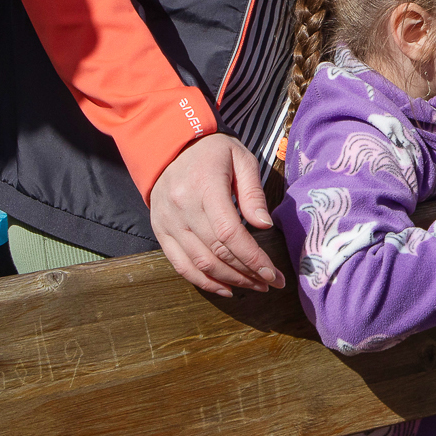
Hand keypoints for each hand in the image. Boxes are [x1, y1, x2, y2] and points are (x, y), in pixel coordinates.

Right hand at [147, 132, 285, 296]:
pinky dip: (203, 282)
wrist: (169, 147)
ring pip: (200, 264)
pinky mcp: (160, 232)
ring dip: (229, 281)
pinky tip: (225, 289)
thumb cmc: (213, 152)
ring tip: (254, 286)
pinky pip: (180, 265)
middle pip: (217, 252)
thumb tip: (265, 226)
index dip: (253, 259)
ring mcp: (168, 223)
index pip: (230, 234)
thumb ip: (253, 193)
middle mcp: (183, 208)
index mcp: (205, 187)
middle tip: (270, 283)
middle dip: (247, 274)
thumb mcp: (241, 159)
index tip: (274, 275)